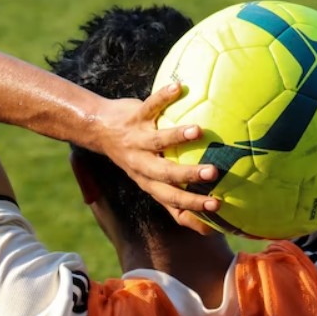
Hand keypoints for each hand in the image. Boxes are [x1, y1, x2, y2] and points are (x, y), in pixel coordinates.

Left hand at [95, 82, 219, 233]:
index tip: (217, 206)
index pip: (172, 199)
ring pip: (157, 141)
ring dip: (177, 137)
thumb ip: (174, 201)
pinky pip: (150, 106)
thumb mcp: (150, 182)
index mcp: (148, 182)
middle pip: (165, 174)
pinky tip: (178, 87)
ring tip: (198, 131)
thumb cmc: (136, 157)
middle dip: (188, 175)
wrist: (98, 129)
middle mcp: (142, 164)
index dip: (193, 205)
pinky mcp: (134, 117)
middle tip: (213, 173)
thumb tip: (208, 228)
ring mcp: (137, 140)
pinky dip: (163, 97)